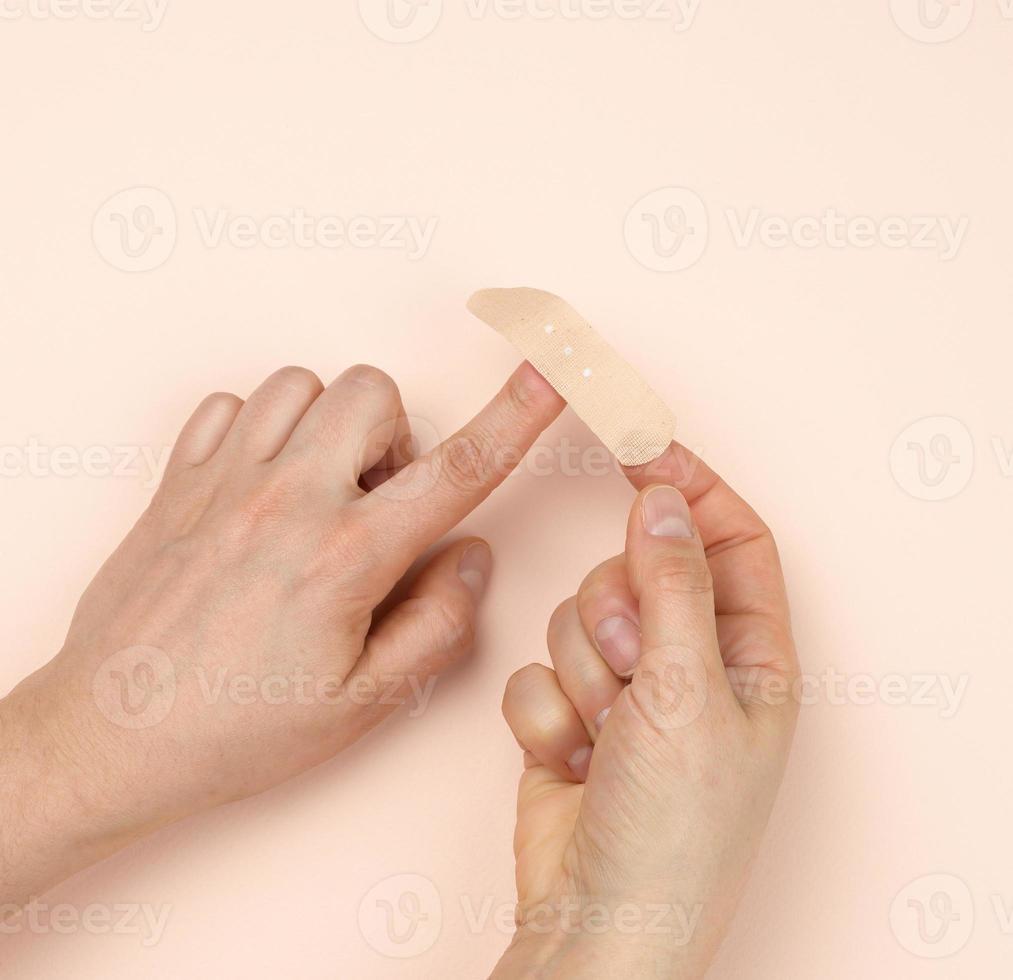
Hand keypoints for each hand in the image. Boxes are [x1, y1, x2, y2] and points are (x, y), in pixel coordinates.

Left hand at [0, 361, 562, 909]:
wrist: (110, 737)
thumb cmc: (235, 730)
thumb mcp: (362, 706)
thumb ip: (437, 625)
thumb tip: (470, 555)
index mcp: (343, 560)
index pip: (455, 472)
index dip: (515, 417)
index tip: (547, 372)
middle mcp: (284, 502)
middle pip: (371, 392)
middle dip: (394, 434)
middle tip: (377, 499)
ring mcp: (224, 482)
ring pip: (301, 384)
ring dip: (328, 424)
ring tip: (317, 488)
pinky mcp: (177, 480)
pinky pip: (230, 403)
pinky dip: (259, 427)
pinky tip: (260, 483)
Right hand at [494, 443, 798, 978]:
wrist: (597, 923)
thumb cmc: (673, 830)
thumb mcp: (685, 693)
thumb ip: (671, 584)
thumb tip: (661, 499)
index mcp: (751, 656)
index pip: (731, 538)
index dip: (691, 488)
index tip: (644, 448)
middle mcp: (689, 663)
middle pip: (638, 568)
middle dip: (617, 611)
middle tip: (629, 669)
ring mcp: (626, 687)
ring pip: (578, 611)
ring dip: (581, 671)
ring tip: (603, 733)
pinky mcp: (568, 711)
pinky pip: (537, 666)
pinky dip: (546, 713)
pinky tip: (570, 762)